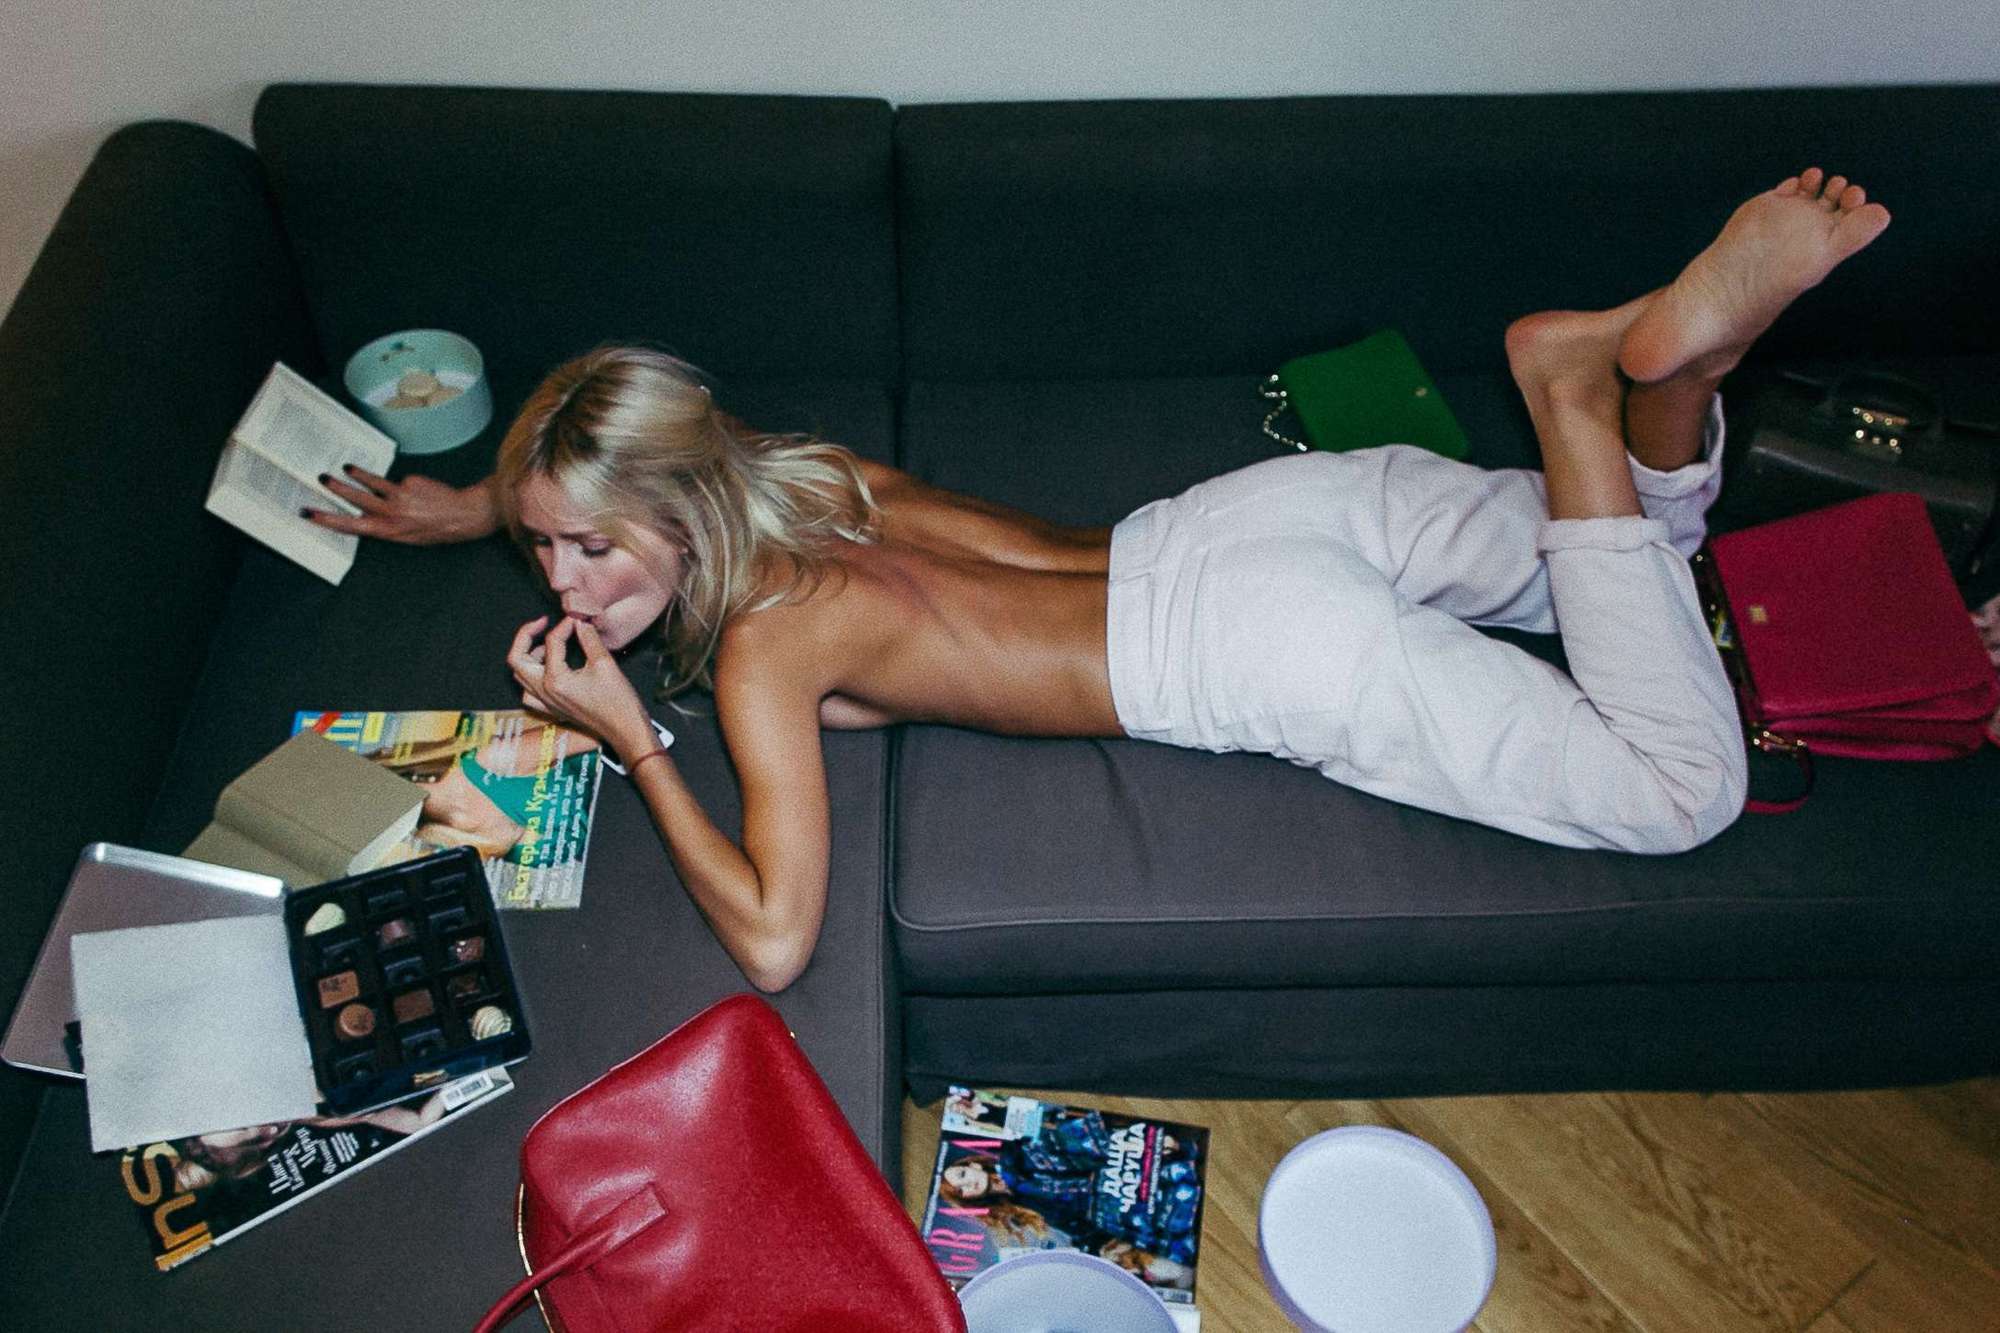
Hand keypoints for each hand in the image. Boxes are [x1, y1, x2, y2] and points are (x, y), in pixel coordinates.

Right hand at [304, 468, 500, 544]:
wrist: (464, 516)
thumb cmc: (437, 529)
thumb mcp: (408, 537)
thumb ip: (386, 526)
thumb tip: (366, 515)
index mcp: (388, 532)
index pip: (351, 527)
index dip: (328, 521)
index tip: (310, 514)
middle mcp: (391, 515)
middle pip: (355, 500)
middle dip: (336, 490)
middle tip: (321, 480)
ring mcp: (400, 497)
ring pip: (371, 484)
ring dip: (356, 476)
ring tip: (345, 468)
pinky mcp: (410, 482)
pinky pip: (397, 481)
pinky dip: (401, 483)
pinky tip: (414, 488)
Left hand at [506, 616, 653, 755]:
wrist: (625, 730)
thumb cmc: (618, 702)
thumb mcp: (605, 664)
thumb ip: (589, 638)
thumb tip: (580, 621)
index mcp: (555, 680)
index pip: (552, 642)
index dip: (565, 625)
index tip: (578, 619)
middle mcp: (544, 692)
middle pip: (517, 659)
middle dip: (526, 636)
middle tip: (542, 623)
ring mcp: (546, 702)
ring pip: (520, 675)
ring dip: (528, 656)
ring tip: (546, 646)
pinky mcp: (553, 709)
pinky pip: (529, 693)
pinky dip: (531, 678)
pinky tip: (545, 672)